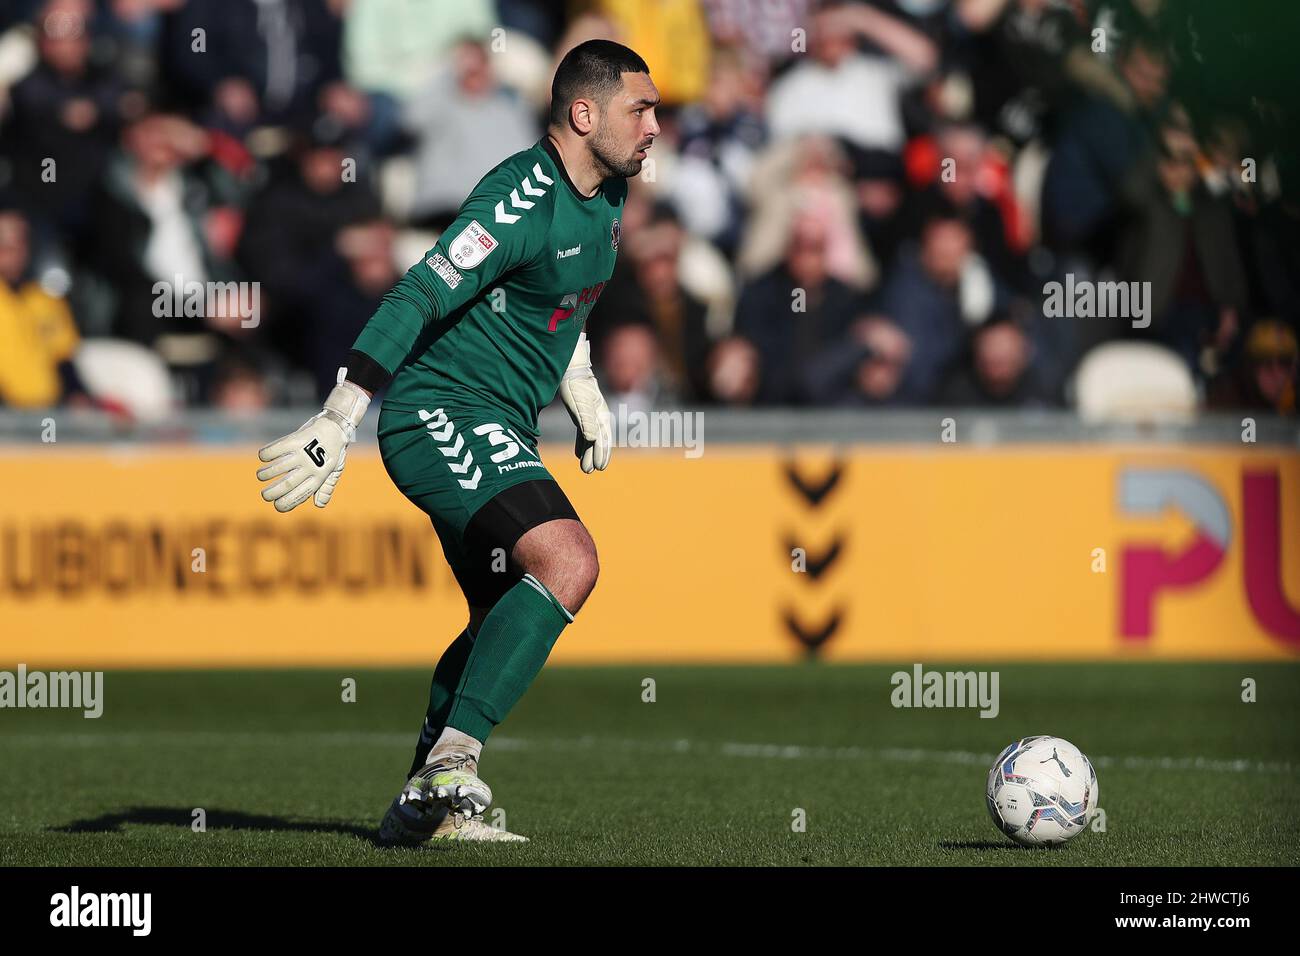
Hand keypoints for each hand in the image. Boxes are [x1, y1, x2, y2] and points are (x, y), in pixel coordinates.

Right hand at [257, 379, 369, 511]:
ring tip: (261, 475)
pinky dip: (267, 454)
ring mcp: (303, 452)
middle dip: (272, 492)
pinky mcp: (296, 439)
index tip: (276, 506)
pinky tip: (263, 457)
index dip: (287, 502)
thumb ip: (325, 487)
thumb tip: (319, 505)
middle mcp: (311, 466)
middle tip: (264, 495)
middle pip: (287, 483)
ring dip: (266, 473)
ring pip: (279, 467)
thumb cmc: (334, 451)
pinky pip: (277, 449)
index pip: (301, 494)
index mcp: (320, 476)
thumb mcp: (334, 470)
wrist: (335, 426)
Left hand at [557, 334, 610, 473]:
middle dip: (596, 456)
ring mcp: (591, 415)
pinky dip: (582, 444)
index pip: (602, 439)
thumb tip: (593, 440)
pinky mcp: (582, 413)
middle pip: (599, 440)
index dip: (601, 453)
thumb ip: (587, 422)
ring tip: (585, 467)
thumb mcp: (580, 404)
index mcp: (601, 415)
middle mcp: (599, 417)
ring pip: (592, 438)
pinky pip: (584, 432)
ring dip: (589, 452)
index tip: (598, 467)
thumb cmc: (575, 386)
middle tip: (590, 471)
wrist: (570, 368)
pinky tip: (578, 453)